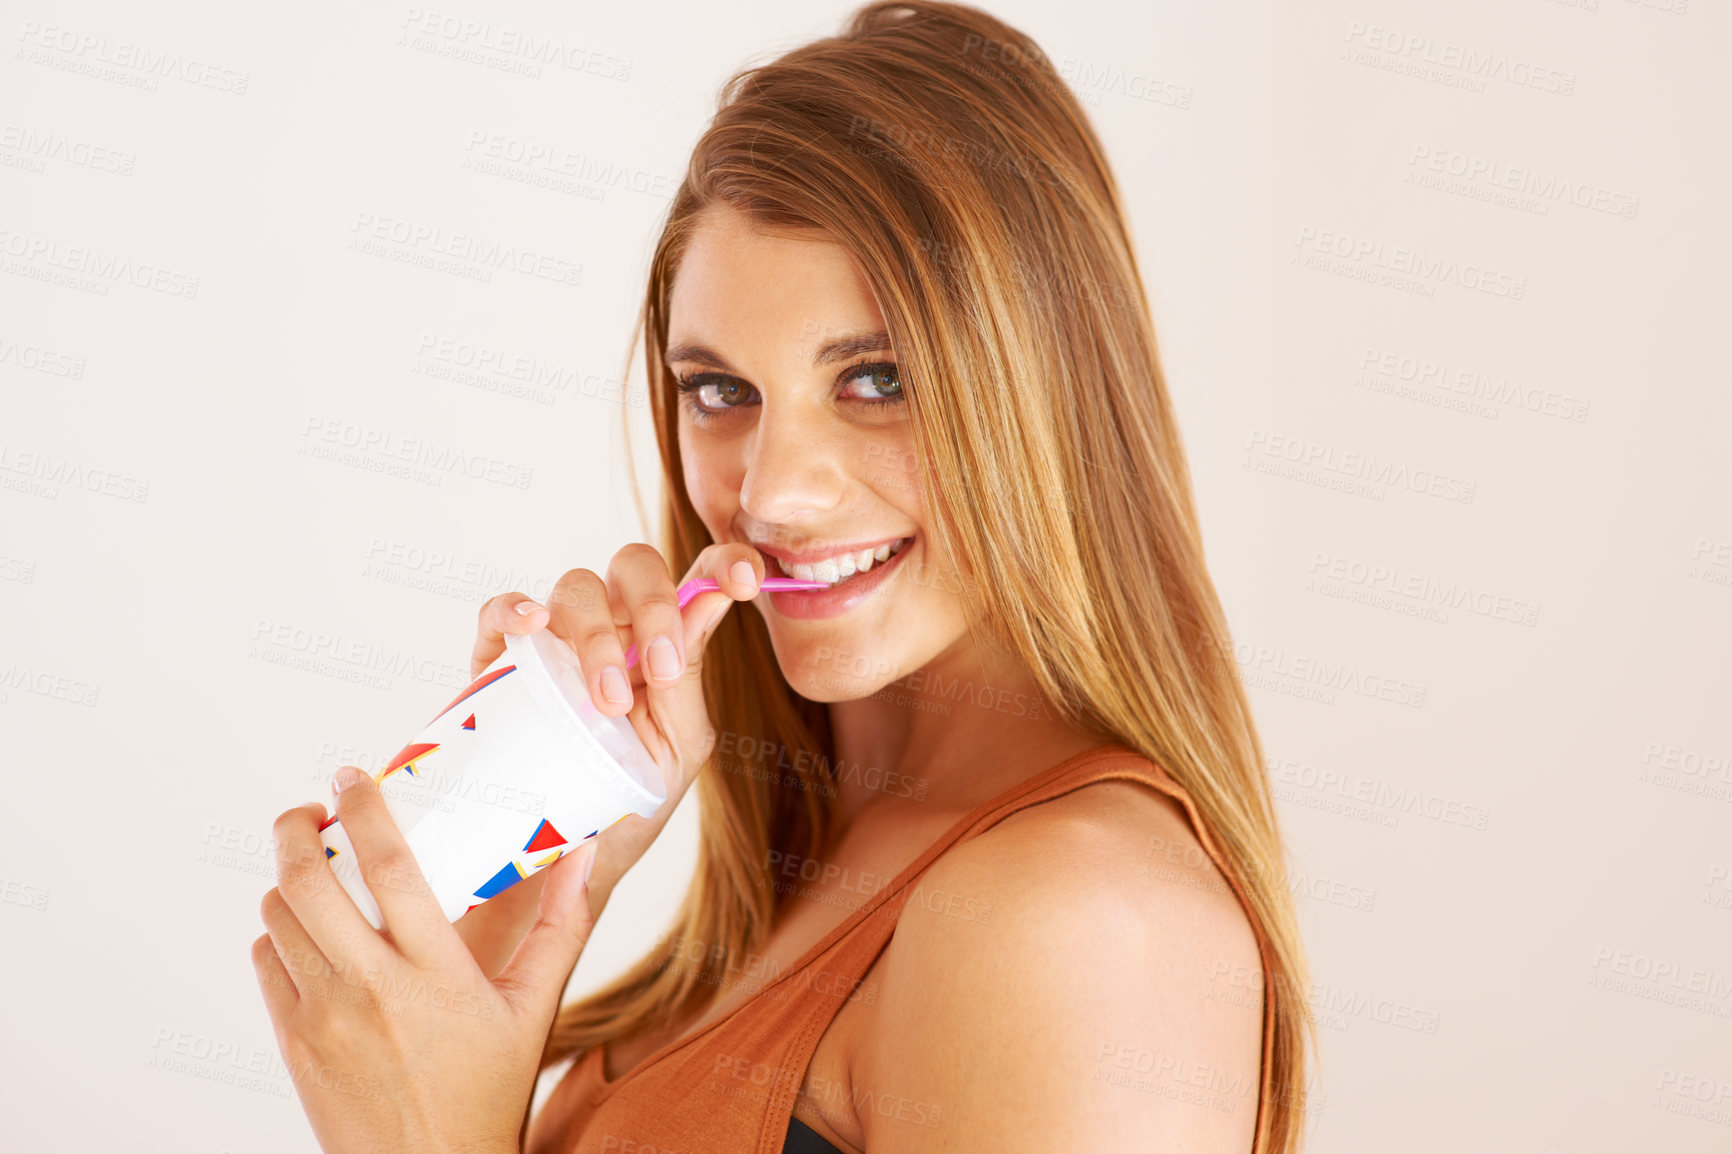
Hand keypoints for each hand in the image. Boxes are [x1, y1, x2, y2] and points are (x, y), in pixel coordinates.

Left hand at [253, 765, 600, 1153]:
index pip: (388, 867)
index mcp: (435, 974)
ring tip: (314, 868)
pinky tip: (308, 929)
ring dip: (289, 879)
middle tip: (313, 810)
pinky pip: (267, 961)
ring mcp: (322, 1017)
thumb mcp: (535, 1007)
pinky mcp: (293, 1043)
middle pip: (306, 881)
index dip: (365, 808)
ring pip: (278, 916)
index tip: (355, 775)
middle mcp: (370, 989)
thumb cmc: (490, 1091)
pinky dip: (280, 932)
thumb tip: (583, 850)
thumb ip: (562, 924)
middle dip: (295, 828)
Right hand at [453, 541, 765, 976]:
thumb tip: (713, 603)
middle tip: (659, 673)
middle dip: (654, 606)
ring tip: (605, 704)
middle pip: (635, 566)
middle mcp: (616, 626)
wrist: (556, 865)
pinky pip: (501, 612)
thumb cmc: (625, 802)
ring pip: (576, 587)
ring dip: (597, 637)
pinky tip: (532, 628)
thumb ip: (688, 679)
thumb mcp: (674, 748)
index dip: (725, 562)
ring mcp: (557, 638)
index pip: (700, 578)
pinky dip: (514, 609)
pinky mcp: (500, 660)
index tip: (743, 581)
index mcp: (667, 642)